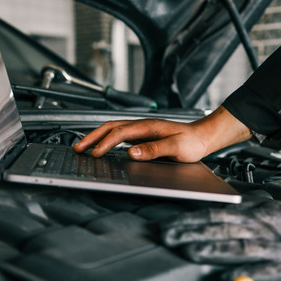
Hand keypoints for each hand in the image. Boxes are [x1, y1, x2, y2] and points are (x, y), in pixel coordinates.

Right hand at [73, 106, 251, 161]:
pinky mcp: (142, 136)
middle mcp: (142, 125)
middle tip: (78, 148)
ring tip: (83, 147)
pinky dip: (105, 140)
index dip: (105, 143)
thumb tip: (132, 152)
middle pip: (110, 127)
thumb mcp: (176, 148)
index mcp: (148, 126)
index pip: (119, 133)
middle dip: (92, 137)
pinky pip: (119, 136)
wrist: (203, 137)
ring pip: (112, 130)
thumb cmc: (192, 142)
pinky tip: (101, 147)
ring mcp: (141, 130)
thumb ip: (154, 149)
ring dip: (96, 137)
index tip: (95, 154)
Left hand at [159, 200, 280, 280]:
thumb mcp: (273, 208)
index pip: (215, 214)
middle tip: (166, 236)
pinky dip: (243, 273)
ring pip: (237, 246)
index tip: (167, 224)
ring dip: (211, 249)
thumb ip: (249, 207)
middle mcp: (261, 227)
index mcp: (256, 213)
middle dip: (189, 232)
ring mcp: (273, 246)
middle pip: (219, 228)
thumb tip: (224, 207)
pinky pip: (262, 270)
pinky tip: (225, 277)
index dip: (189, 219)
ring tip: (189, 252)